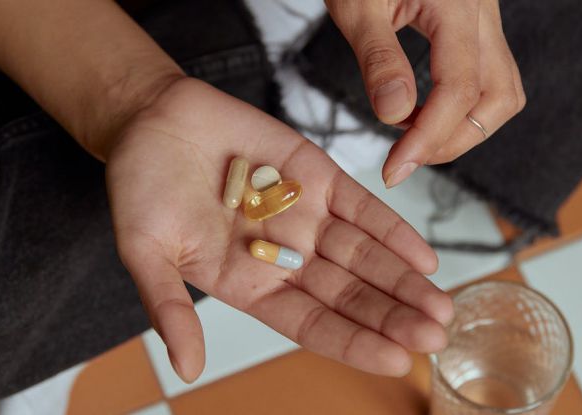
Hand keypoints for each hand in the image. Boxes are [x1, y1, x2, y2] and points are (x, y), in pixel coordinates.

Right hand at [105, 78, 453, 381]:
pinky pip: (362, 207)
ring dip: (403, 281)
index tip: (394, 360)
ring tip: (440, 308)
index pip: (310, 323)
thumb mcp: (144, 251)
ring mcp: (305, 216)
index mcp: (248, 284)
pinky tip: (423, 257)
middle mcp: (285, 256)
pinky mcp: (317, 175)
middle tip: (435, 338)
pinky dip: (392, 230)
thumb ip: (169, 307)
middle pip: (348, 295)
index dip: (352, 342)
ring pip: (364, 256)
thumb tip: (187, 369)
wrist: (151, 120)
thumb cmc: (141, 189)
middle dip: (392, 317)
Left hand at [326, 0, 525, 185]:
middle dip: (454, 139)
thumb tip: (396, 116)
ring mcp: (485, 21)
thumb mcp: (356, 4)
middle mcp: (482, 15)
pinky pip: (489, 77)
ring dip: (466, 128)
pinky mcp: (476, 28)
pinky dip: (464, 107)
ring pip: (502, 91)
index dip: (429, 138)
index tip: (396, 168)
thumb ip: (378, 58)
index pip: (459, 89)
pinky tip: (425, 113)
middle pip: (498, 97)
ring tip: (417, 138)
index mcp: (456, 6)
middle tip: (406, 156)